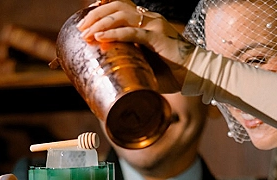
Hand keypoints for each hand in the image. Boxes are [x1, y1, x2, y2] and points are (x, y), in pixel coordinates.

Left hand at [77, 0, 194, 92]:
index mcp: (147, 22)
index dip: (103, 9)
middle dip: (96, 15)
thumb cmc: (173, 73)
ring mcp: (154, 26)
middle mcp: (150, 19)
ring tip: (86, 32)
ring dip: (101, 22)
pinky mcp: (157, 38)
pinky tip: (100, 37)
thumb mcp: (146, 65)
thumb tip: (112, 76)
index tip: (87, 19)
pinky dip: (114, 34)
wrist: (195, 74)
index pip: (122, 7)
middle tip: (81, 28)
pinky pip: (132, 33)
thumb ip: (132, 63)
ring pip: (121, 16)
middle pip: (117, 6)